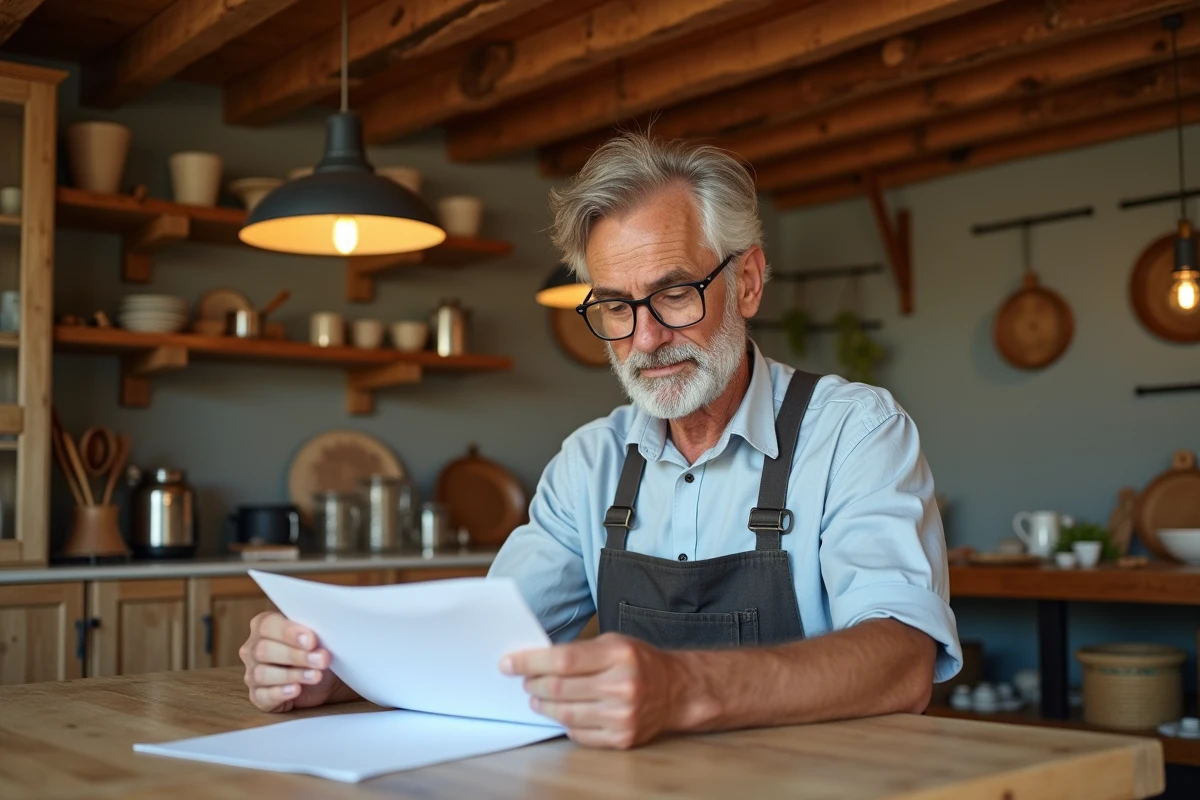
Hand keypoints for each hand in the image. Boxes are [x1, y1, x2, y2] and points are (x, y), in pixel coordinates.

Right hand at [239, 611, 347, 711]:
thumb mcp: (315, 639)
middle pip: (263, 650)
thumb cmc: (314, 652)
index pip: (268, 625)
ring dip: (292, 675)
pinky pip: (263, 696)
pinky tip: (296, 689)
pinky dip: (280, 693)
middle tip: (320, 660)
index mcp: (264, 625)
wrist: (322, 680)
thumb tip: (314, 640)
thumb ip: (311, 635)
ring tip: (315, 676)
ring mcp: (252, 673)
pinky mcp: (257, 696)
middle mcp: (253, 648)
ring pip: (262, 674)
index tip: (311, 640)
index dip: (289, 632)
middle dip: (294, 655)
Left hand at [501, 633, 682, 748]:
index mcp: (619, 655)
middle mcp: (622, 686)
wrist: (676, 691)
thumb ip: (578, 651)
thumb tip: (535, 661)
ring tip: (537, 697)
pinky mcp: (621, 738)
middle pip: (559, 688)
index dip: (530, 662)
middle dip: (533, 684)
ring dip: (543, 705)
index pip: (563, 659)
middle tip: (524, 680)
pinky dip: (565, 722)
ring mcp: (622, 715)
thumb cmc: (639, 662)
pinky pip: (578, 732)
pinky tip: (563, 711)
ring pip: (565, 713)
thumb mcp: (613, 643)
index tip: (509, 663)